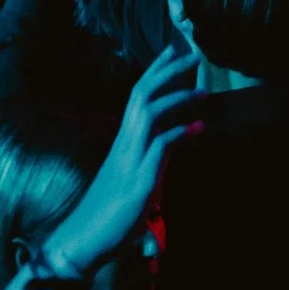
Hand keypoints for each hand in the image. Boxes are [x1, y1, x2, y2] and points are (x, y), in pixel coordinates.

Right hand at [34, 45, 206, 278]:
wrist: (85, 239)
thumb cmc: (109, 212)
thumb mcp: (135, 177)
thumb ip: (151, 158)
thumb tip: (171, 142)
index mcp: (123, 140)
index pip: (138, 95)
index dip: (156, 71)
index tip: (174, 51)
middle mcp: (124, 143)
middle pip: (142, 94)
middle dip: (167, 71)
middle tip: (193, 53)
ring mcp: (130, 160)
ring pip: (148, 113)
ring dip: (176, 97)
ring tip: (203, 90)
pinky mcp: (138, 181)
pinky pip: (158, 147)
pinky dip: (179, 133)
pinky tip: (199, 128)